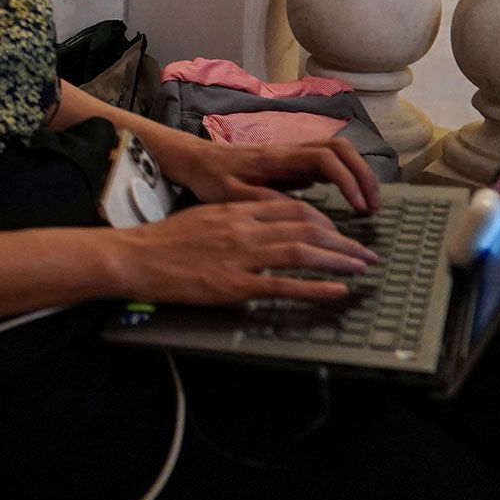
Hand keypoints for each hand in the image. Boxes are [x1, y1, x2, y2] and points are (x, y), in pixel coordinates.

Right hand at [112, 197, 378, 305]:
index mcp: (236, 210)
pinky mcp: (234, 284)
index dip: (325, 220)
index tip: (341, 233)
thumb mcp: (203, 218)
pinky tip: (337, 291)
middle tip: (365, 253)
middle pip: (306, 227)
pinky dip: (315, 288)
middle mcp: (244, 228)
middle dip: (342, 240)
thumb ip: (235, 221)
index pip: (293, 208)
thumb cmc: (164, 241)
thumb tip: (264, 229)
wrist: (134, 256)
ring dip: (338, 260)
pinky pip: (284, 285)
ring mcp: (240, 256)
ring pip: (302, 252)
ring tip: (360, 267)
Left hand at [162, 136, 379, 216]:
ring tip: (367, 206)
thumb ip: (263, 201)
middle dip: (364, 174)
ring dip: (358, 174)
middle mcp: (290, 150)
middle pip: (341, 148)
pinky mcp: (293, 163)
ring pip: (338, 152)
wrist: (196, 161)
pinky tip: (351, 202)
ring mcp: (293, 155)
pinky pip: (329, 162)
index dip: (347, 180)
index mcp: (276, 158)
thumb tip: (300, 212)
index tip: (359, 207)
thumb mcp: (230, 195)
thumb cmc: (210, 178)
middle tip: (373, 208)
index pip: (325, 158)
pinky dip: (347, 177)